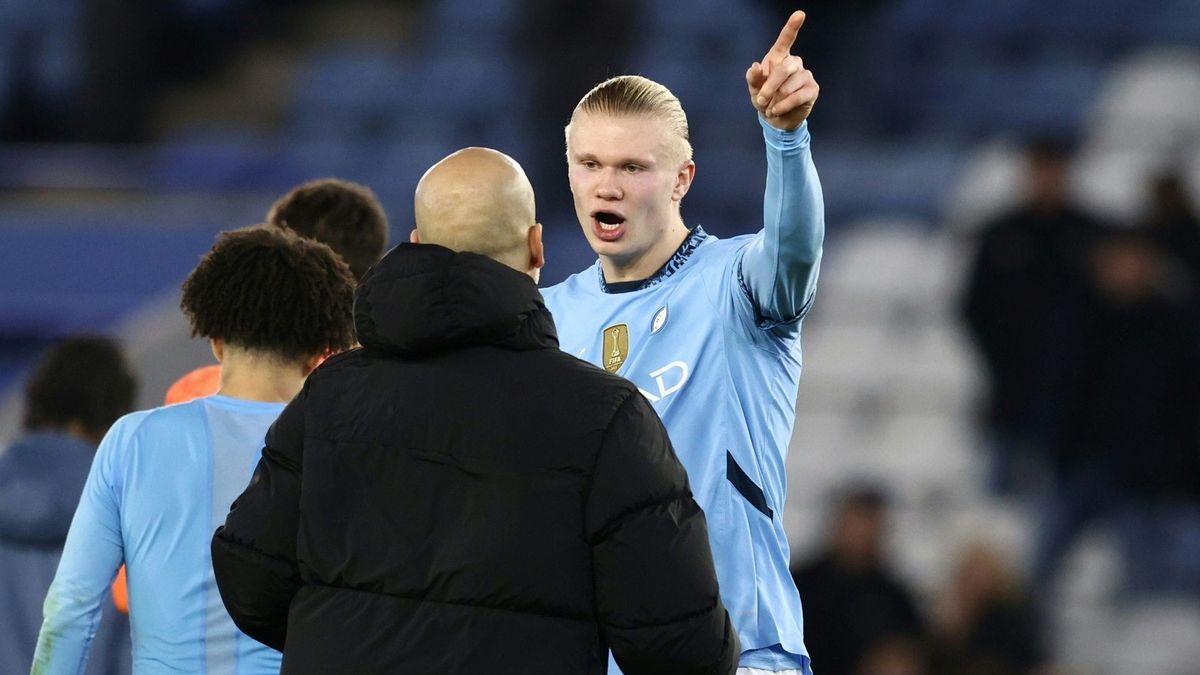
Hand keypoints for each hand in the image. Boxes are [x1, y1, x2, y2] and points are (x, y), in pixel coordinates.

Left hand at [746, 11, 818, 130]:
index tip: (800, 14)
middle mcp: (794, 63)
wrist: (776, 120)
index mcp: (778, 58)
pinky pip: (798, 96)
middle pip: (785, 68)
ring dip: (776, 99)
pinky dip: (785, 105)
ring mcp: (805, 75)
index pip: (786, 40)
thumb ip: (753, 78)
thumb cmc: (765, 100)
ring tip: (770, 108)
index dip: (792, 27)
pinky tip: (777, 111)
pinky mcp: (812, 89)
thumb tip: (756, 66)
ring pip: (790, 84)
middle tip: (761, 100)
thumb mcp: (754, 90)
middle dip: (770, 86)